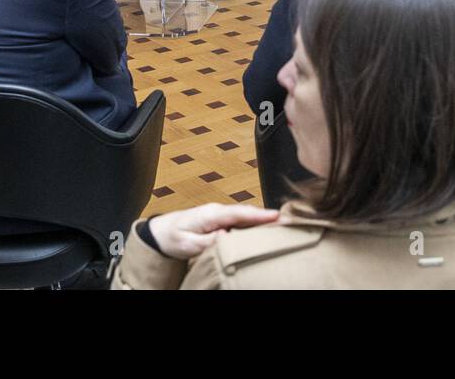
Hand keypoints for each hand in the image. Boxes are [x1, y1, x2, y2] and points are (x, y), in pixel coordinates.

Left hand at [147, 203, 278, 258]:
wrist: (162, 232)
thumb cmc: (173, 237)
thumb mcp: (188, 243)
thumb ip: (209, 241)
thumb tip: (228, 237)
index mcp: (211, 213)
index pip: (240, 213)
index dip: (260, 215)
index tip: (278, 217)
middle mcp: (219, 210)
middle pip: (248, 213)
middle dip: (269, 216)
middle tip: (291, 222)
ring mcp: (221, 214)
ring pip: (247, 216)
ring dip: (264, 220)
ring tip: (285, 225)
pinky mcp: (222, 220)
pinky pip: (243, 220)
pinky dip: (256, 223)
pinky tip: (267, 229)